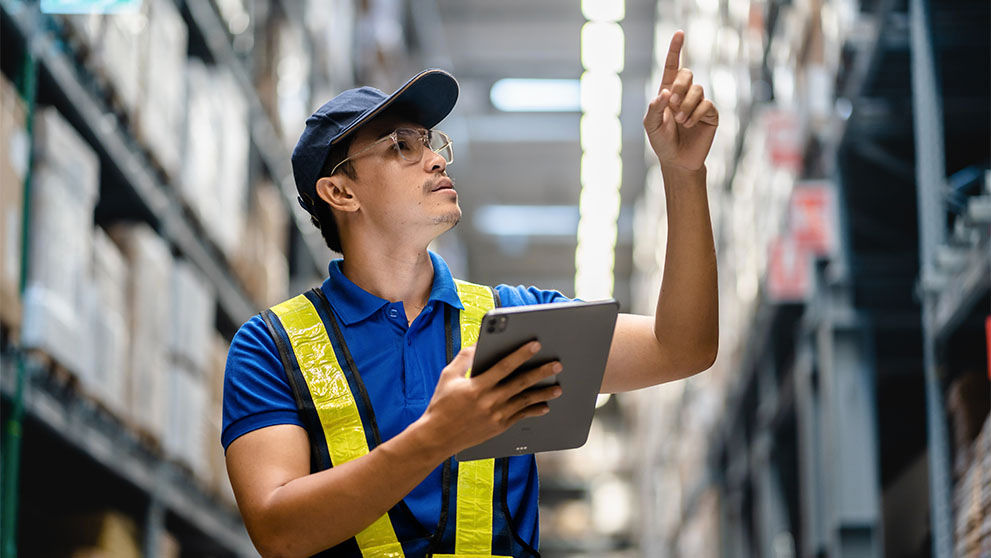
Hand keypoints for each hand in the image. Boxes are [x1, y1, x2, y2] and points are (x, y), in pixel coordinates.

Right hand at [418, 342, 562, 455]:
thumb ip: (464, 358)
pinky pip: (521, 416)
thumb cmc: (441, 405)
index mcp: (476, 386)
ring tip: (558, 387)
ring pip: (525, 401)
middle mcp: (489, 401)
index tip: (535, 345)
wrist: (437, 437)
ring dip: (543, 394)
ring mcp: (496, 416)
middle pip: (520, 383)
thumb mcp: (448, 376)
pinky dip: (533, 410)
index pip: (504, 366)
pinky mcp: (499, 427)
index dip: (521, 354)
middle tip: (557, 364)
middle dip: (541, 372)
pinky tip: (545, 405)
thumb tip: (478, 344)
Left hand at [643, 30, 718, 170]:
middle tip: (672, 105)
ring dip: (686, 105)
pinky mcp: (710, 113)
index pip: (672, 66)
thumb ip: (654, 109)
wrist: (677, 160)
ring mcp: (698, 102)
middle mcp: (684, 94)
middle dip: (679, 87)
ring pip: (698, 89)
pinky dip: (695, 114)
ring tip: (679, 121)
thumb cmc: (662, 142)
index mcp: (668, 92)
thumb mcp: (651, 126)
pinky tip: (688, 125)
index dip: (676, 49)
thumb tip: (665, 92)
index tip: (679, 33)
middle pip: (686, 74)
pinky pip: (706, 104)